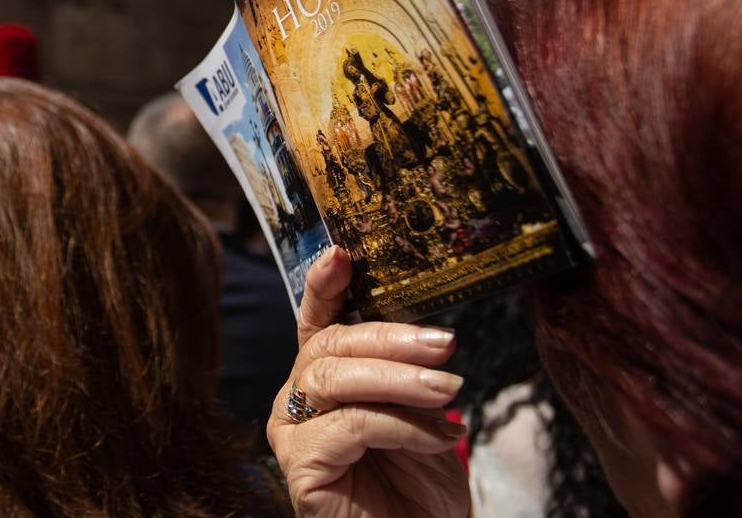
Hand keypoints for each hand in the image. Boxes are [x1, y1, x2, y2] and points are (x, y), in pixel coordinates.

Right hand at [267, 247, 469, 516]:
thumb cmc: (418, 487)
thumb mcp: (419, 415)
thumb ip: (406, 373)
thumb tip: (428, 333)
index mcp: (320, 379)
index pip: (317, 323)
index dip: (322, 285)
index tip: (341, 254)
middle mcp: (296, 400)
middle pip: (330, 347)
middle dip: (389, 337)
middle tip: (444, 343)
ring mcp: (292, 433)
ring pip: (335, 380)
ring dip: (399, 380)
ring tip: (450, 390)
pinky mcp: (300, 467)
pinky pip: (351, 425)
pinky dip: (401, 425)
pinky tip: (439, 436)